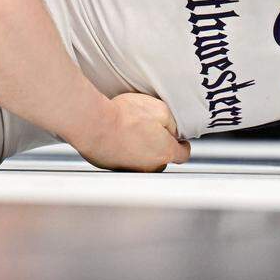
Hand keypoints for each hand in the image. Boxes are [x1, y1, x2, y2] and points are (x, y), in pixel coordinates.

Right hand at [69, 92, 190, 172]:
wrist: (95, 124)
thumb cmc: (125, 116)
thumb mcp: (160, 109)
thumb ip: (173, 122)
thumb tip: (175, 129)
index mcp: (165, 151)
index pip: (183, 155)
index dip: (182, 145)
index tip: (179, 140)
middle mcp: (150, 166)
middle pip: (162, 159)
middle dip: (160, 147)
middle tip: (151, 130)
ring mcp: (131, 169)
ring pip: (143, 162)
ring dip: (141, 150)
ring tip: (132, 132)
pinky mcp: (114, 168)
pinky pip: (124, 161)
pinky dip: (124, 152)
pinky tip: (118, 137)